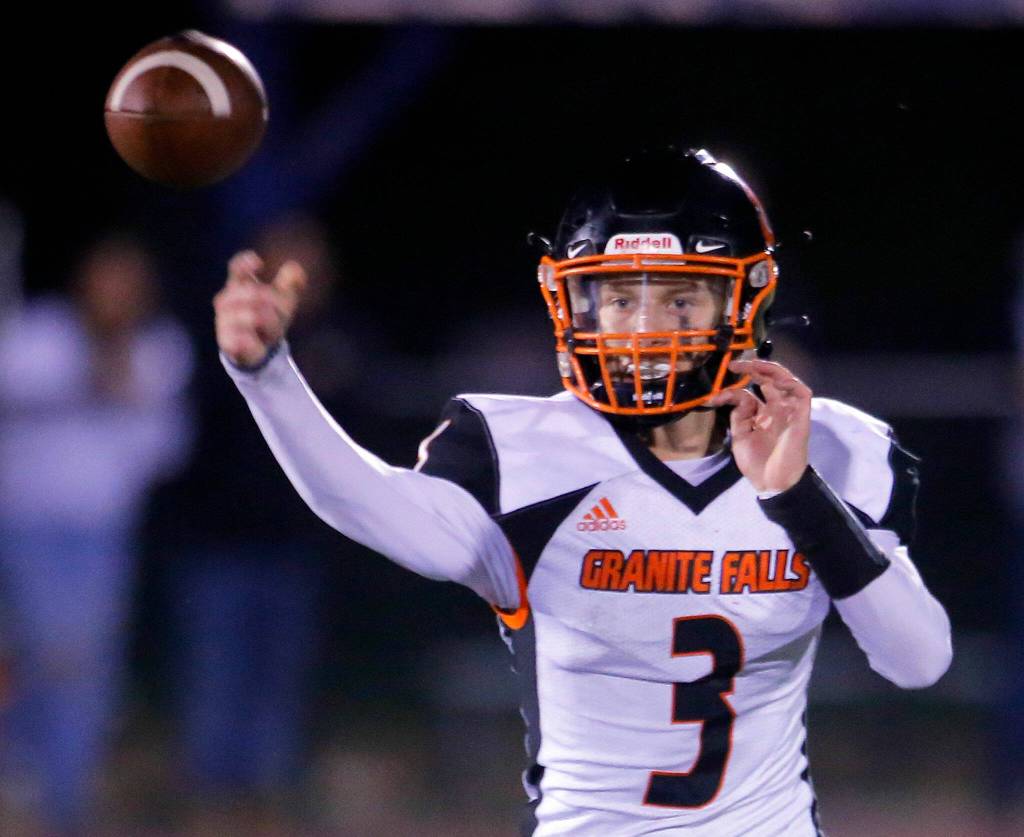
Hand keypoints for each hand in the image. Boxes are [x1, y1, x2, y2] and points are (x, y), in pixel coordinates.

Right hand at [213, 250, 306, 367]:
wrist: (257, 351)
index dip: (245, 263)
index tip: (259, 263)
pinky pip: (246, 338)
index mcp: (238, 286)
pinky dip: (258, 341)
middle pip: (256, 293)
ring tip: (271, 332)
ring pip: (255, 316)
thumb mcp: (283, 300)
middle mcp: (226, 301)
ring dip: (272, 325)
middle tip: (282, 315)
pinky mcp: (225, 341)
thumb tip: (296, 269)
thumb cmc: (269, 318)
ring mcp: (223, 320)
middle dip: (277, 304)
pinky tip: (259, 343)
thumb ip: (290, 282)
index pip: (237, 268)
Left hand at [706, 359, 811, 492]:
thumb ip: (739, 415)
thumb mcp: (740, 436)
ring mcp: (789, 411)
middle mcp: (776, 409)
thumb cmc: (757, 463)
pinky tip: (775, 380)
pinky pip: (802, 393)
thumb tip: (739, 396)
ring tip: (753, 366)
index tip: (714, 397)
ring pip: (786, 381)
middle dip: (752, 368)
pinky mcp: (800, 416)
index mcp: (761, 414)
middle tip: (733, 365)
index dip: (731, 391)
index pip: (748, 393)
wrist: (773, 483)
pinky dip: (791, 383)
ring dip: (770, 370)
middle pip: (768, 380)